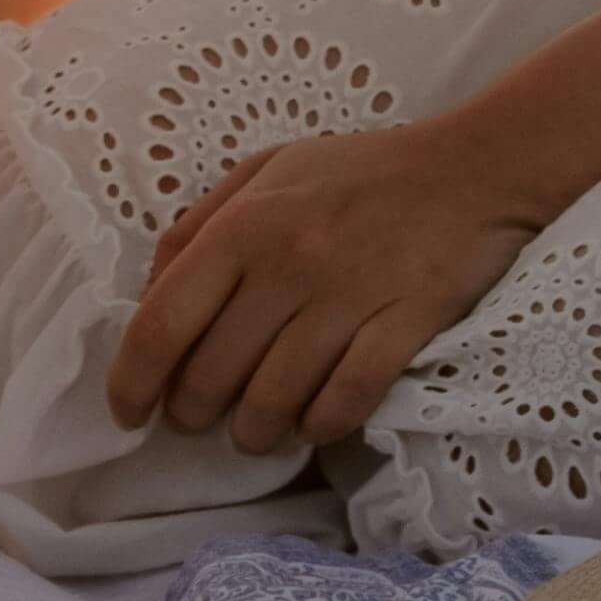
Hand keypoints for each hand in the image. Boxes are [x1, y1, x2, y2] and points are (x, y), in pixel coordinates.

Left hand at [103, 105, 560, 455]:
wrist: (471, 168)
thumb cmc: (359, 172)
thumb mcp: (265, 172)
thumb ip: (199, 225)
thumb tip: (149, 292)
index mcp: (243, 225)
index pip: (161, 324)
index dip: (132, 382)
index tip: (129, 412)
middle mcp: (286, 265)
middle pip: (211, 376)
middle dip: (194, 415)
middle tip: (200, 419)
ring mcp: (347, 299)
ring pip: (273, 401)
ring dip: (255, 432)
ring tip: (255, 431)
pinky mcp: (402, 326)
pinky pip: (344, 402)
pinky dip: (320, 426)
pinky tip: (314, 423)